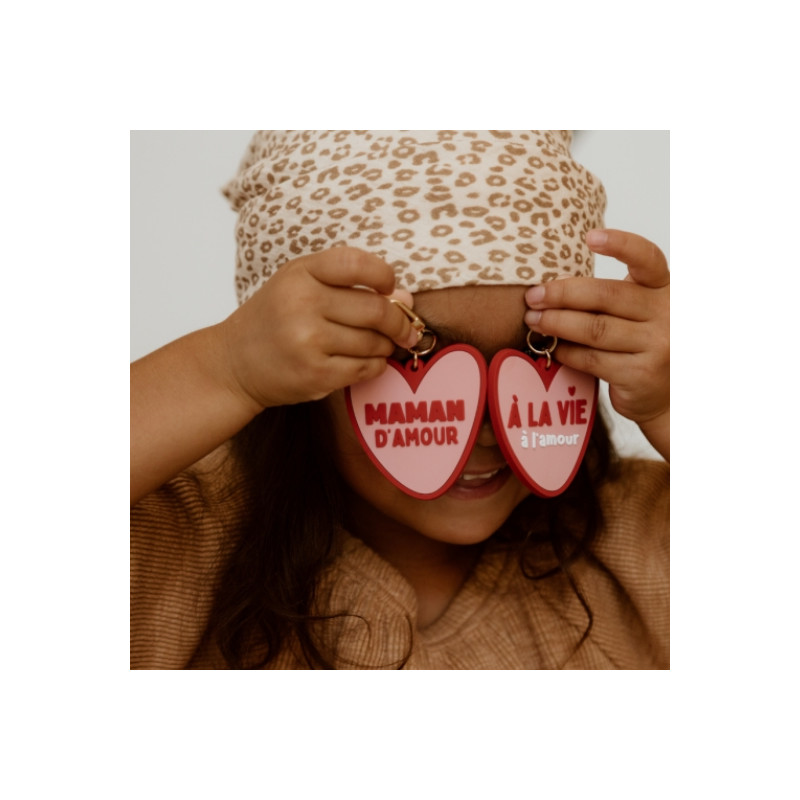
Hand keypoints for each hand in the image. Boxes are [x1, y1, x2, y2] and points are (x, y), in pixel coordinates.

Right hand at [219, 247, 421, 409]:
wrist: (235, 363)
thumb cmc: (276, 319)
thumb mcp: (301, 285)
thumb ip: (350, 285)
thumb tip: (405, 299)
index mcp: (300, 273)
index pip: (357, 264)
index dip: (384, 275)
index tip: (389, 288)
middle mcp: (302, 304)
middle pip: (376, 310)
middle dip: (400, 322)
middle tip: (406, 329)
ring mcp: (308, 342)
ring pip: (375, 343)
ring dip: (386, 346)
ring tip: (377, 344)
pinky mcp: (316, 375)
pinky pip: (367, 368)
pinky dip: (376, 365)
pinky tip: (365, 361)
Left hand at [523, 229, 668, 459]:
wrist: (668, 396)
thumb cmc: (642, 345)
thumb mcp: (638, 313)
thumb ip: (609, 297)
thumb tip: (555, 283)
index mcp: (665, 290)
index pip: (647, 258)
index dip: (620, 244)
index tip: (590, 237)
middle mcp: (667, 315)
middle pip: (606, 296)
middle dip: (562, 294)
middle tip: (533, 296)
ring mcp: (657, 346)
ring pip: (594, 329)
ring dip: (557, 323)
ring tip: (533, 320)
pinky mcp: (640, 375)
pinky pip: (591, 359)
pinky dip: (566, 351)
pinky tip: (552, 347)